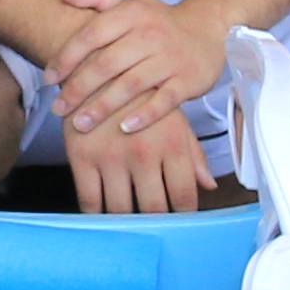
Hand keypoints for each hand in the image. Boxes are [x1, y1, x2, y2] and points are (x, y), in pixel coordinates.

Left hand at [40, 0, 225, 141]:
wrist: (208, 29)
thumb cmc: (159, 21)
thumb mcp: (131, 3)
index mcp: (132, 14)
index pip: (91, 35)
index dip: (66, 57)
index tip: (49, 79)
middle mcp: (150, 35)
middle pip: (106, 64)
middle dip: (78, 89)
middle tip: (58, 108)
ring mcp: (170, 58)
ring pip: (130, 86)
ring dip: (102, 107)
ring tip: (79, 124)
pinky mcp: (187, 80)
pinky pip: (164, 101)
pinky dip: (144, 115)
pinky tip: (124, 128)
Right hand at [64, 100, 219, 215]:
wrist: (96, 64)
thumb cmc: (141, 94)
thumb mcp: (173, 117)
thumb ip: (192, 154)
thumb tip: (208, 185)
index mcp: (172, 143)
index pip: (184, 195)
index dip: (184, 215)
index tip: (181, 221)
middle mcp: (143, 152)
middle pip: (154, 208)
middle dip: (157, 223)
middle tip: (155, 225)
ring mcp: (110, 156)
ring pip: (121, 209)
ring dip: (127, 222)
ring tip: (130, 222)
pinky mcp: (81, 156)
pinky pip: (89, 200)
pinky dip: (97, 215)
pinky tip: (103, 214)